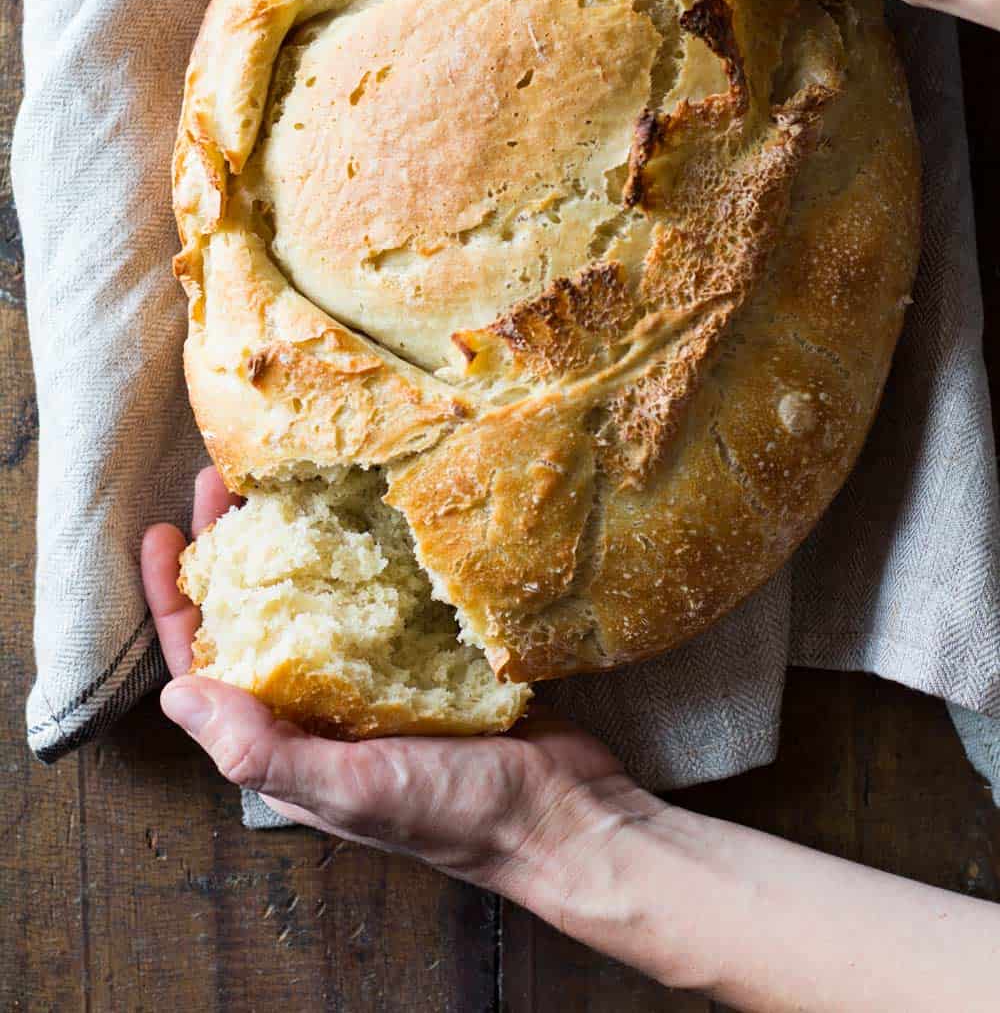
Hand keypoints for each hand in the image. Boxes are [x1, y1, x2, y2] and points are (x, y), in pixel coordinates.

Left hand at [141, 469, 659, 895]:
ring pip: (309, 597)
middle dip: (229, 549)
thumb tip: (174, 699)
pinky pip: (372, 596)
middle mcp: (318, 707)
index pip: (206, 665)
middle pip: (252, 615)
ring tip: (279, 478)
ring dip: (288, 539)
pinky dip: (357, 550)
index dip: (175, 600)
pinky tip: (358, 507)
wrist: (564, 815)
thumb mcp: (353, 787)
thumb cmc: (457, 813)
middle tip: (223, 480)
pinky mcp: (422, 655)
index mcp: (286, 742)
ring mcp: (371, 679)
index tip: (163, 532)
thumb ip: (265, 750)